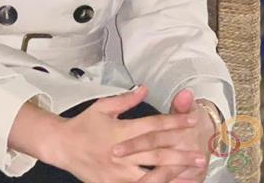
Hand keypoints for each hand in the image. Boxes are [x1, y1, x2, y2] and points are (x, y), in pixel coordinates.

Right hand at [45, 85, 202, 182]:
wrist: (62, 146)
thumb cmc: (83, 125)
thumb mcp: (102, 106)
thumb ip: (126, 100)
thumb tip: (144, 88)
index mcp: (120, 131)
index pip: (152, 126)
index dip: (173, 122)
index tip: (191, 120)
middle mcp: (122, 153)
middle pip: (156, 154)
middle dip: (181, 154)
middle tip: (200, 153)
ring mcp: (119, 173)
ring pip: (152, 175)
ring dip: (174, 173)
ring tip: (193, 172)